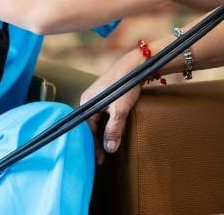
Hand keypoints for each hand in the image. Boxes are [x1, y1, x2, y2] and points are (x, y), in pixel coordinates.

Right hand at [79, 49, 143, 164]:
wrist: (136, 64)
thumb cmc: (125, 84)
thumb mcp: (120, 109)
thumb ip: (114, 129)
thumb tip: (110, 149)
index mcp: (87, 103)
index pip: (86, 130)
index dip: (93, 145)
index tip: (99, 159)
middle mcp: (89, 100)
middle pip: (90, 126)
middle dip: (96, 142)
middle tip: (102, 158)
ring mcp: (97, 98)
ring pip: (97, 121)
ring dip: (103, 134)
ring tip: (108, 148)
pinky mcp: (106, 96)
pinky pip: (103, 115)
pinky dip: (107, 126)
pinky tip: (114, 133)